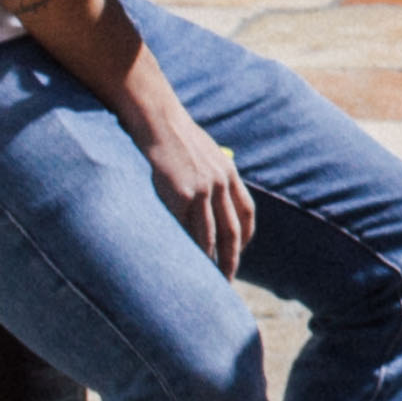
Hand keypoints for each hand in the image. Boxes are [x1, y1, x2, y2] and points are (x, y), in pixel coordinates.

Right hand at [123, 81, 253, 271]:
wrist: (156, 117)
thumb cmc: (170, 134)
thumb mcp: (199, 152)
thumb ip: (206, 173)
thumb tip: (201, 196)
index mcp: (228, 173)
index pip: (245, 214)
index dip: (243, 238)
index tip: (236, 254)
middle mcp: (222, 183)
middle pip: (234, 232)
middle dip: (231, 260)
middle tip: (225, 283)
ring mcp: (204, 190)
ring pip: (212, 237)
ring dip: (211, 263)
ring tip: (204, 283)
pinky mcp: (183, 195)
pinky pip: (190, 231)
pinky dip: (191, 252)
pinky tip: (187, 266)